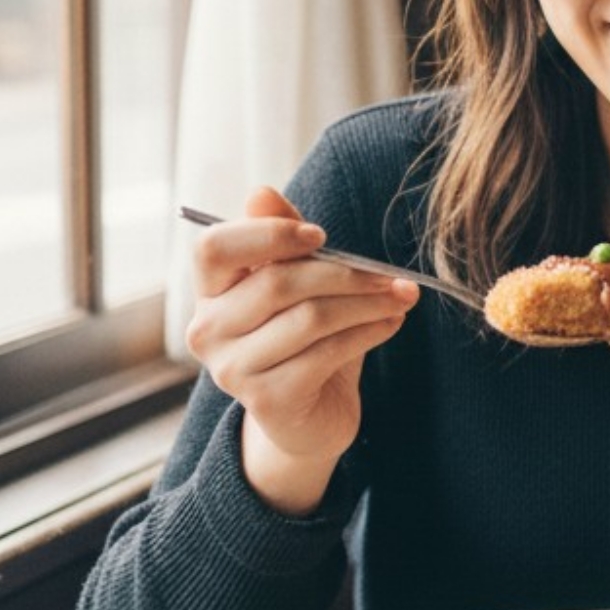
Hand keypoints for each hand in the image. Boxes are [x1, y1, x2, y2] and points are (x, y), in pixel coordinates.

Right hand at [185, 186, 417, 515]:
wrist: (312, 417)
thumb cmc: (306, 340)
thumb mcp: (300, 285)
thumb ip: (284, 242)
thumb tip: (262, 192)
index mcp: (209, 292)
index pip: (214, 248)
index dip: (268, 234)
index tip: (321, 235)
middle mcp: (208, 331)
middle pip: (279, 283)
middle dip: (347, 274)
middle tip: (392, 276)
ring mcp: (233, 369)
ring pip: (310, 317)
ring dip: (367, 303)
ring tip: (401, 299)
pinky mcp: (266, 399)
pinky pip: (327, 353)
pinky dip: (369, 332)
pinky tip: (391, 324)